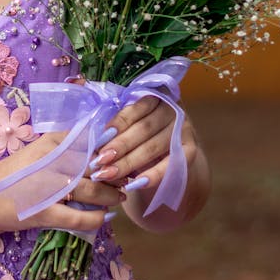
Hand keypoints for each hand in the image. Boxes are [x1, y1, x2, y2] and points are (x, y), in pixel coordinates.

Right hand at [0, 130, 124, 234]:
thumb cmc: (13, 174)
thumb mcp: (38, 151)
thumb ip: (64, 147)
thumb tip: (98, 147)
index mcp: (51, 144)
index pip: (89, 143)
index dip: (109, 151)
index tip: (122, 156)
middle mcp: (51, 162)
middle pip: (94, 166)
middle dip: (114, 175)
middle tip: (125, 180)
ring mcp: (49, 188)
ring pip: (92, 190)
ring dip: (110, 196)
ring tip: (118, 198)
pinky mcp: (46, 213)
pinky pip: (80, 218)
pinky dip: (96, 219)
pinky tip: (104, 217)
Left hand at [88, 95, 208, 228]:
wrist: (169, 149)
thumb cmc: (139, 131)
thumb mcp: (130, 122)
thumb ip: (115, 122)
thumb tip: (90, 134)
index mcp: (154, 95)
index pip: (134, 109)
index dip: (116, 125)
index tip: (98, 141)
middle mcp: (172, 109)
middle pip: (143, 129)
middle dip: (119, 146)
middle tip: (99, 161)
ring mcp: (184, 129)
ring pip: (153, 147)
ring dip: (129, 163)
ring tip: (108, 174)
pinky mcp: (190, 150)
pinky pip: (171, 164)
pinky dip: (153, 175)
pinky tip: (135, 184)